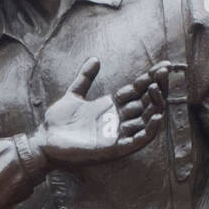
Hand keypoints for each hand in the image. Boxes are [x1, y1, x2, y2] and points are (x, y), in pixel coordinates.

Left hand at [34, 58, 167, 165]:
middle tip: (165, 72)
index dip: (149, 78)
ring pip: (146, 120)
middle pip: (145, 102)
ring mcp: (117, 134)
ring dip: (155, 105)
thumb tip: (95, 59)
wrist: (43, 142)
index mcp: (111, 107)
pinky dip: (149, 130)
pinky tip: (156, 116)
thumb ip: (85, 78)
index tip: (163, 65)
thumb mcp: (73, 95)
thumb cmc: (57, 123)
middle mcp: (118, 120)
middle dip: (157, 87)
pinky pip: (138, 141)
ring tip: (157, 89)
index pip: (137, 91)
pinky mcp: (114, 149)